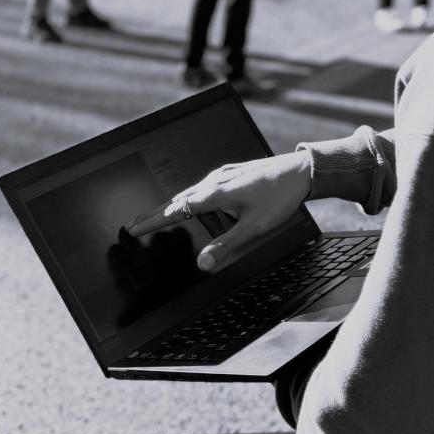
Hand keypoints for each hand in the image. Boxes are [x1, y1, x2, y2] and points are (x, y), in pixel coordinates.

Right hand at [125, 152, 312, 271]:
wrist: (300, 171)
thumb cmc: (279, 197)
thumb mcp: (254, 228)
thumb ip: (227, 246)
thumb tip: (203, 263)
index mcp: (214, 194)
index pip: (175, 210)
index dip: (152, 220)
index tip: (132, 228)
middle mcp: (214, 181)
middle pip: (177, 200)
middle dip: (155, 213)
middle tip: (135, 225)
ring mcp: (223, 175)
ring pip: (192, 194)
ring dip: (176, 207)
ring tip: (164, 219)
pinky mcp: (232, 173)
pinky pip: (206, 188)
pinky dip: (195, 200)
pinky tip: (202, 207)